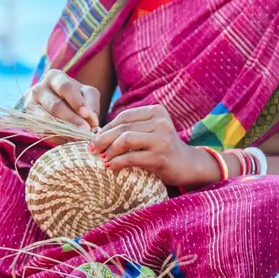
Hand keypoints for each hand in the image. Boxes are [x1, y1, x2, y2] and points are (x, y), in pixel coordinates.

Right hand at [25, 69, 100, 131]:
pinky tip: (70, 140)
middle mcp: (39, 89)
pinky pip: (43, 131)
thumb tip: (92, 120)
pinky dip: (58, 138)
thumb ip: (91, 103)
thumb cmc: (73, 95)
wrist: (51, 100)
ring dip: (65, 131)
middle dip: (72, 119)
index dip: (76, 101)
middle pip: (55, 106)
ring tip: (79, 137)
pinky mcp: (29, 120)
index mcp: (54, 77)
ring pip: (47, 120)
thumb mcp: (86, 93)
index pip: (64, 87)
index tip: (87, 114)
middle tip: (85, 130)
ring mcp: (30, 105)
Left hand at [91, 105, 218, 187]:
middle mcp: (160, 122)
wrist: (187, 165)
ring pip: (125, 140)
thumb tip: (98, 133)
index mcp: (157, 111)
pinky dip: (116, 162)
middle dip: (103, 139)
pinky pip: (131, 158)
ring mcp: (161, 139)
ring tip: (101, 157)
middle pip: (123, 128)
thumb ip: (131, 128)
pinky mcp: (159, 157)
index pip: (124, 116)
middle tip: (91, 149)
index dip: (107, 127)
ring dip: (109, 150)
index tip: (95, 138)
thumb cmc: (162, 148)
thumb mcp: (150, 131)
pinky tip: (110, 167)